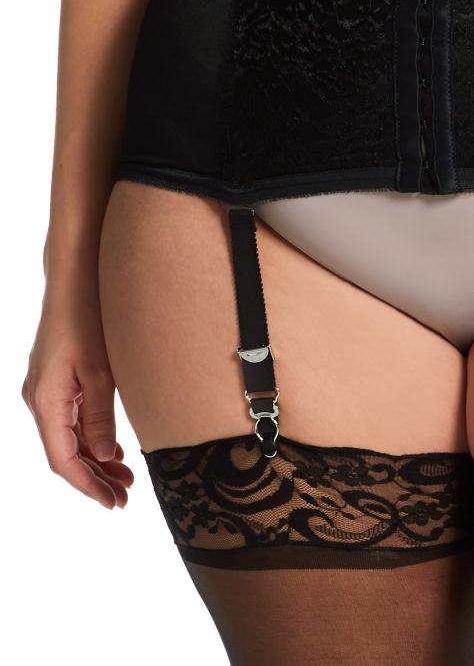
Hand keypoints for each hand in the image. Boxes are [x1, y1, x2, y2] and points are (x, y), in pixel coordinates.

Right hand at [22, 271, 133, 508]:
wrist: (73, 278)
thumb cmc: (88, 317)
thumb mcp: (100, 369)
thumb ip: (99, 415)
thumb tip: (101, 456)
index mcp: (46, 401)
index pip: (62, 459)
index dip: (88, 485)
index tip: (114, 502)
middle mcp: (39, 400)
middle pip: (64, 453)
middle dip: (94, 478)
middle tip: (126, 495)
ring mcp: (45, 390)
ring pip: (67, 438)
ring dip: (94, 459)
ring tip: (125, 477)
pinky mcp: (56, 380)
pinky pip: (70, 420)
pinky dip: (89, 438)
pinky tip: (112, 448)